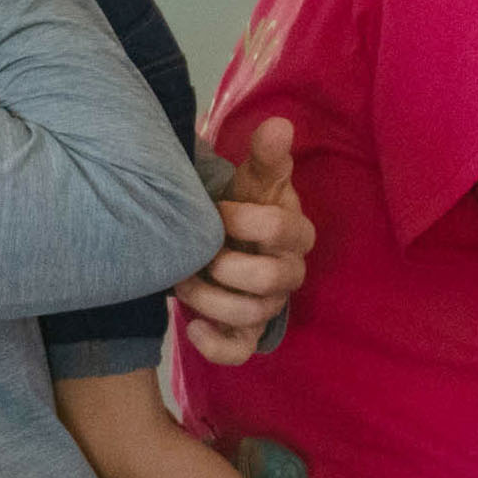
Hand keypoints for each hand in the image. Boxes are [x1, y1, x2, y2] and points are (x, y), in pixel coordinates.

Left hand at [177, 116, 309, 365]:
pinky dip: (215, 345)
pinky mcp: (247, 334)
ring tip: (182, 281)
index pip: (279, 228)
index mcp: (295, 233)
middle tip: (195, 253)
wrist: (229, 241)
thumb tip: (279, 124)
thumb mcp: (255, 179)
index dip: (243, 220)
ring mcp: (269, 305)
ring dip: (210, 299)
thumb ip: (267, 156)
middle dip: (226, 266)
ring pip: (252, 315)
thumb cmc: (245, 205)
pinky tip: (191, 327)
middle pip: (271, 279)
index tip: (215, 210)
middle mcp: (289, 273)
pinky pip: (240, 352)